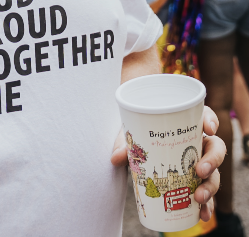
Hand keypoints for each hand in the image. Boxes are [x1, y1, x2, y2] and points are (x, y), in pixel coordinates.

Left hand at [111, 106, 223, 221]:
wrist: (138, 151)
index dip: (210, 120)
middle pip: (215, 148)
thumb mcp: (130, 138)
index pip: (204, 117)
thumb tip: (116, 158)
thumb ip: (124, 146)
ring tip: (198, 197)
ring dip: (210, 187)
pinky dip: (207, 206)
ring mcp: (200, 164)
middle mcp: (198, 144)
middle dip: (212, 160)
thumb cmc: (139, 137)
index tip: (208, 128)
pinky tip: (202, 215)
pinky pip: (207, 195)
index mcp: (185, 126)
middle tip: (200, 171)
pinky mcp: (197, 183)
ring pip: (214, 174)